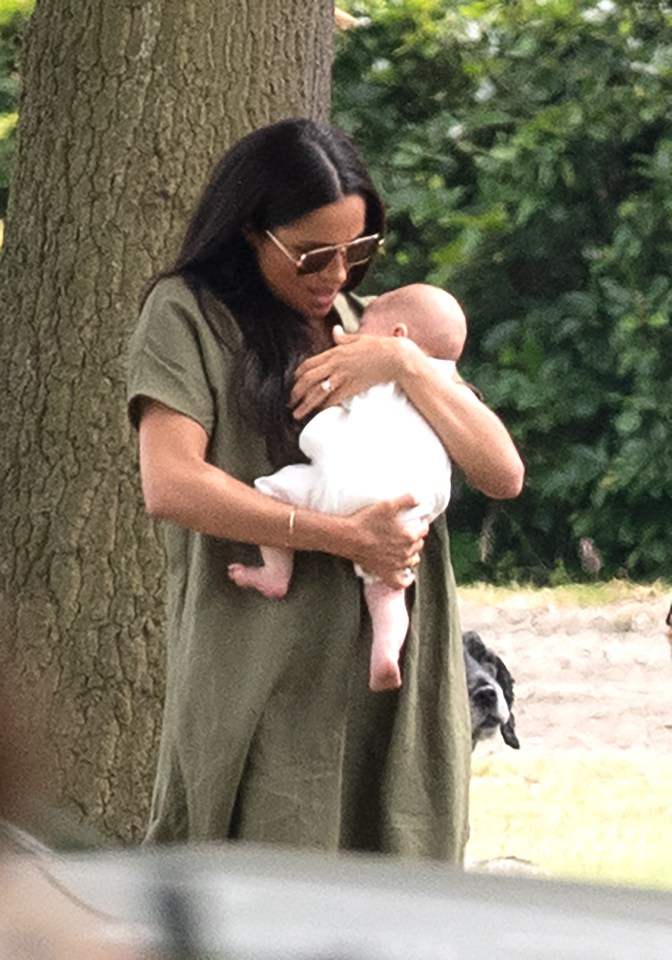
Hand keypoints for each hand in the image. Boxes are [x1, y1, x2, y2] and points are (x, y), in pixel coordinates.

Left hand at [291, 325, 418, 419]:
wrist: (395, 357)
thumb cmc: (380, 347)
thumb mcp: (359, 338)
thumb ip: (344, 337)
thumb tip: (335, 330)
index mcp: (335, 352)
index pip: (309, 364)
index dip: (298, 376)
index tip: (293, 384)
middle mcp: (336, 364)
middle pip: (309, 379)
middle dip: (296, 392)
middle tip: (291, 403)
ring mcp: (344, 376)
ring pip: (318, 391)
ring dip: (305, 404)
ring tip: (298, 414)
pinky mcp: (353, 386)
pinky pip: (334, 398)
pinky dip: (324, 406)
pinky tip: (319, 412)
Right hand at [347, 493, 428, 588]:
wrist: (349, 537)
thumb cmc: (367, 521)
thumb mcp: (388, 505)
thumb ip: (407, 500)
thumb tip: (419, 499)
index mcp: (409, 536)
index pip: (423, 530)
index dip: (422, 524)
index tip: (418, 520)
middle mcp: (405, 552)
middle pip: (418, 545)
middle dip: (416, 537)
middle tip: (409, 531)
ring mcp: (396, 564)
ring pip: (412, 561)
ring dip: (412, 553)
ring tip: (407, 548)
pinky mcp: (385, 573)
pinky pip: (400, 582)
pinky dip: (406, 580)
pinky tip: (408, 576)